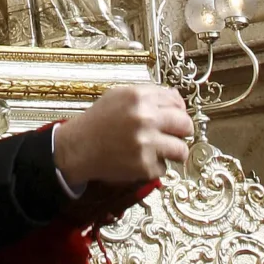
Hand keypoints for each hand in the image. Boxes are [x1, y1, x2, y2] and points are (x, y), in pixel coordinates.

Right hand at [54, 85, 192, 188]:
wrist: (78, 147)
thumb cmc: (99, 121)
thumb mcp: (119, 96)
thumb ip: (149, 95)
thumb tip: (177, 100)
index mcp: (139, 97)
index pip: (177, 102)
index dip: (179, 111)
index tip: (175, 118)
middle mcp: (145, 118)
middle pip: (185, 125)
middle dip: (183, 131)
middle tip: (174, 136)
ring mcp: (146, 143)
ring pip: (181, 150)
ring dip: (174, 152)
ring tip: (163, 151)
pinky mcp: (144, 167)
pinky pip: (163, 168)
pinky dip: (155, 167)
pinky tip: (141, 160)